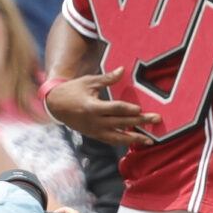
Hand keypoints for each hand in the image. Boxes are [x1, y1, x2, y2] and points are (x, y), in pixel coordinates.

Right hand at [44, 67, 160, 145]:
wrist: (55, 105)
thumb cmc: (73, 90)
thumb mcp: (89, 82)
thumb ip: (107, 79)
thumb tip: (122, 70)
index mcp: (92, 107)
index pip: (114, 109)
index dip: (128, 109)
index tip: (141, 109)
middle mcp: (94, 122)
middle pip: (121, 123)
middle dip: (140, 122)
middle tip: (156, 119)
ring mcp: (94, 131)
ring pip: (117, 137)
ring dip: (135, 138)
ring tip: (150, 140)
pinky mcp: (94, 135)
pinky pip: (111, 140)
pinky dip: (124, 141)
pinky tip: (136, 141)